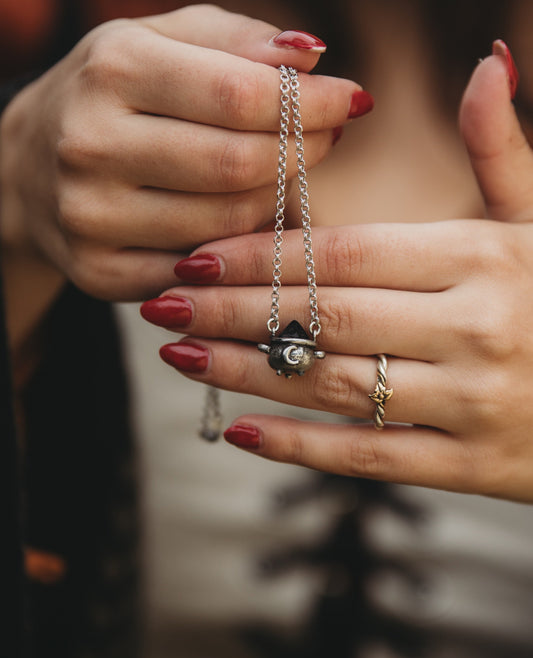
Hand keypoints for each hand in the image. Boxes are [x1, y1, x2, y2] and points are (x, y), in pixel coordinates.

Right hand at [0, 5, 361, 301]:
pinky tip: (242, 217)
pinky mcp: (101, 272)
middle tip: (324, 138)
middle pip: (238, 166)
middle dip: (302, 152)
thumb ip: (237, 41)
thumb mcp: (164, 43)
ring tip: (280, 172)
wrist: (31, 165)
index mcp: (113, 71)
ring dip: (276, 200)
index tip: (349, 102)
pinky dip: (239, 245)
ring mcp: (92, 217)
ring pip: (228, 223)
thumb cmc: (117, 96)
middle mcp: (91, 145)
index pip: (239, 95)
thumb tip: (313, 58)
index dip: (310, 104)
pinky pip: (204, 268)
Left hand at [142, 44, 532, 501]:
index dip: (261, 256)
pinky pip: (368, 456)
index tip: (194, 256)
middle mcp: (472, 328)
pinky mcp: (469, 465)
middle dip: (232, 313)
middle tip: (163, 308)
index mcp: (480, 258)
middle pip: (325, 319)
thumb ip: (503, 150)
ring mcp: (471, 402)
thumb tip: (486, 63)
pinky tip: (239, 432)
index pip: (344, 254)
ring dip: (246, 374)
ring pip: (334, 386)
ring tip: (182, 359)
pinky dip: (299, 446)